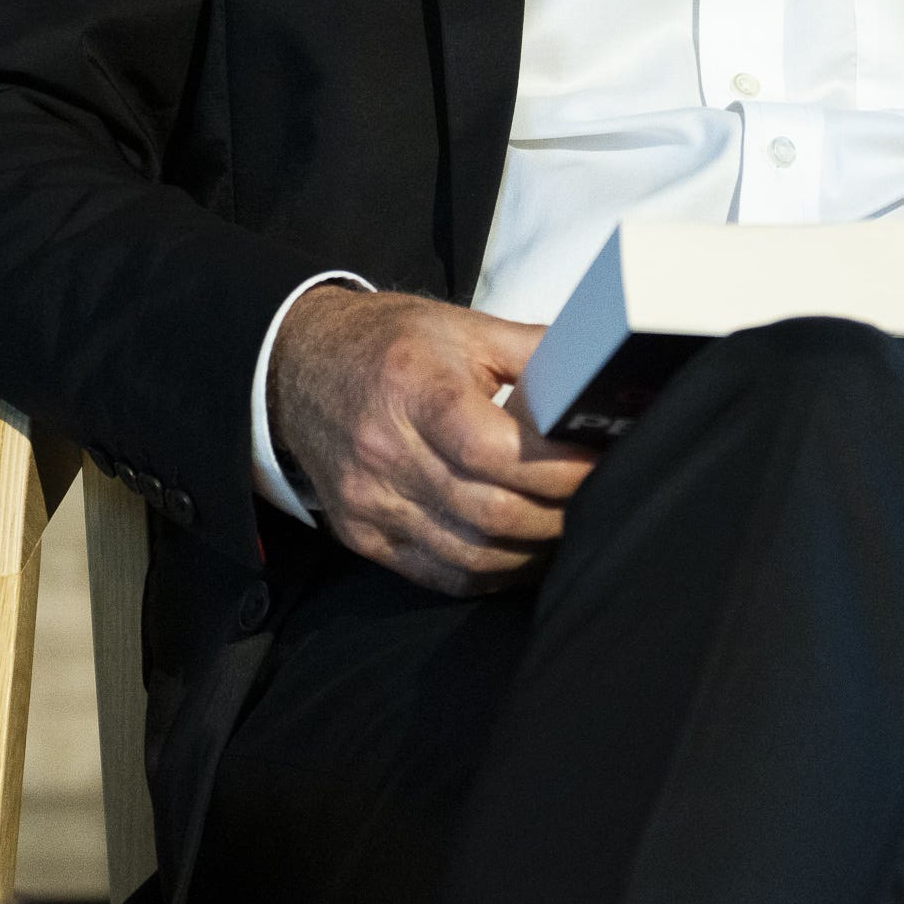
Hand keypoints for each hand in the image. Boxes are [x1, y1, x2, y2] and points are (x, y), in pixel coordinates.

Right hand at [266, 287, 597, 595]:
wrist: (298, 367)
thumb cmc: (391, 345)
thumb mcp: (462, 327)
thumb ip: (536, 352)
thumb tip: (605, 378)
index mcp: (412, 387)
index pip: (493, 449)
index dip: (557, 466)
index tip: (599, 461)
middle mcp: (384, 449)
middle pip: (489, 510)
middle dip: (556, 512)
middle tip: (597, 496)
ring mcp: (370, 500)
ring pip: (471, 553)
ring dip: (531, 549)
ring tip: (564, 524)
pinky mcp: (363, 535)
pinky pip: (441, 576)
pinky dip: (492, 573)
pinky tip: (521, 552)